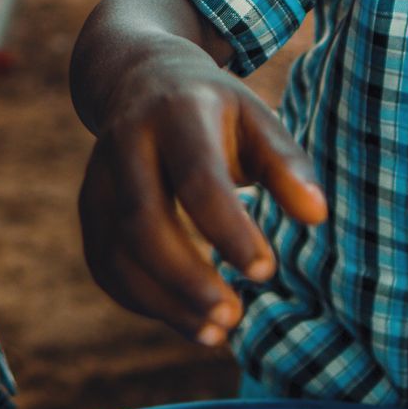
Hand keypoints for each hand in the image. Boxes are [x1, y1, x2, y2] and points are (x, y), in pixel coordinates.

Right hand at [78, 41, 325, 346]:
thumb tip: (316, 215)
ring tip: (216, 332)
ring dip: (162, 301)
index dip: (228, 229)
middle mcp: (127, 141)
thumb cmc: (215, 109)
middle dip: (186, 277)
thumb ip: (287, 164)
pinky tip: (186, 320)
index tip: (265, 271)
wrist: (141, 76)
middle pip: (143, 220)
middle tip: (234, 317)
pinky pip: (103, 263)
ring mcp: (99, 174)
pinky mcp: (90, 205)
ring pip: (115, 250)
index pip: (197, 177)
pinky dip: (141, 300)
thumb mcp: (256, 118)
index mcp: (177, 113)